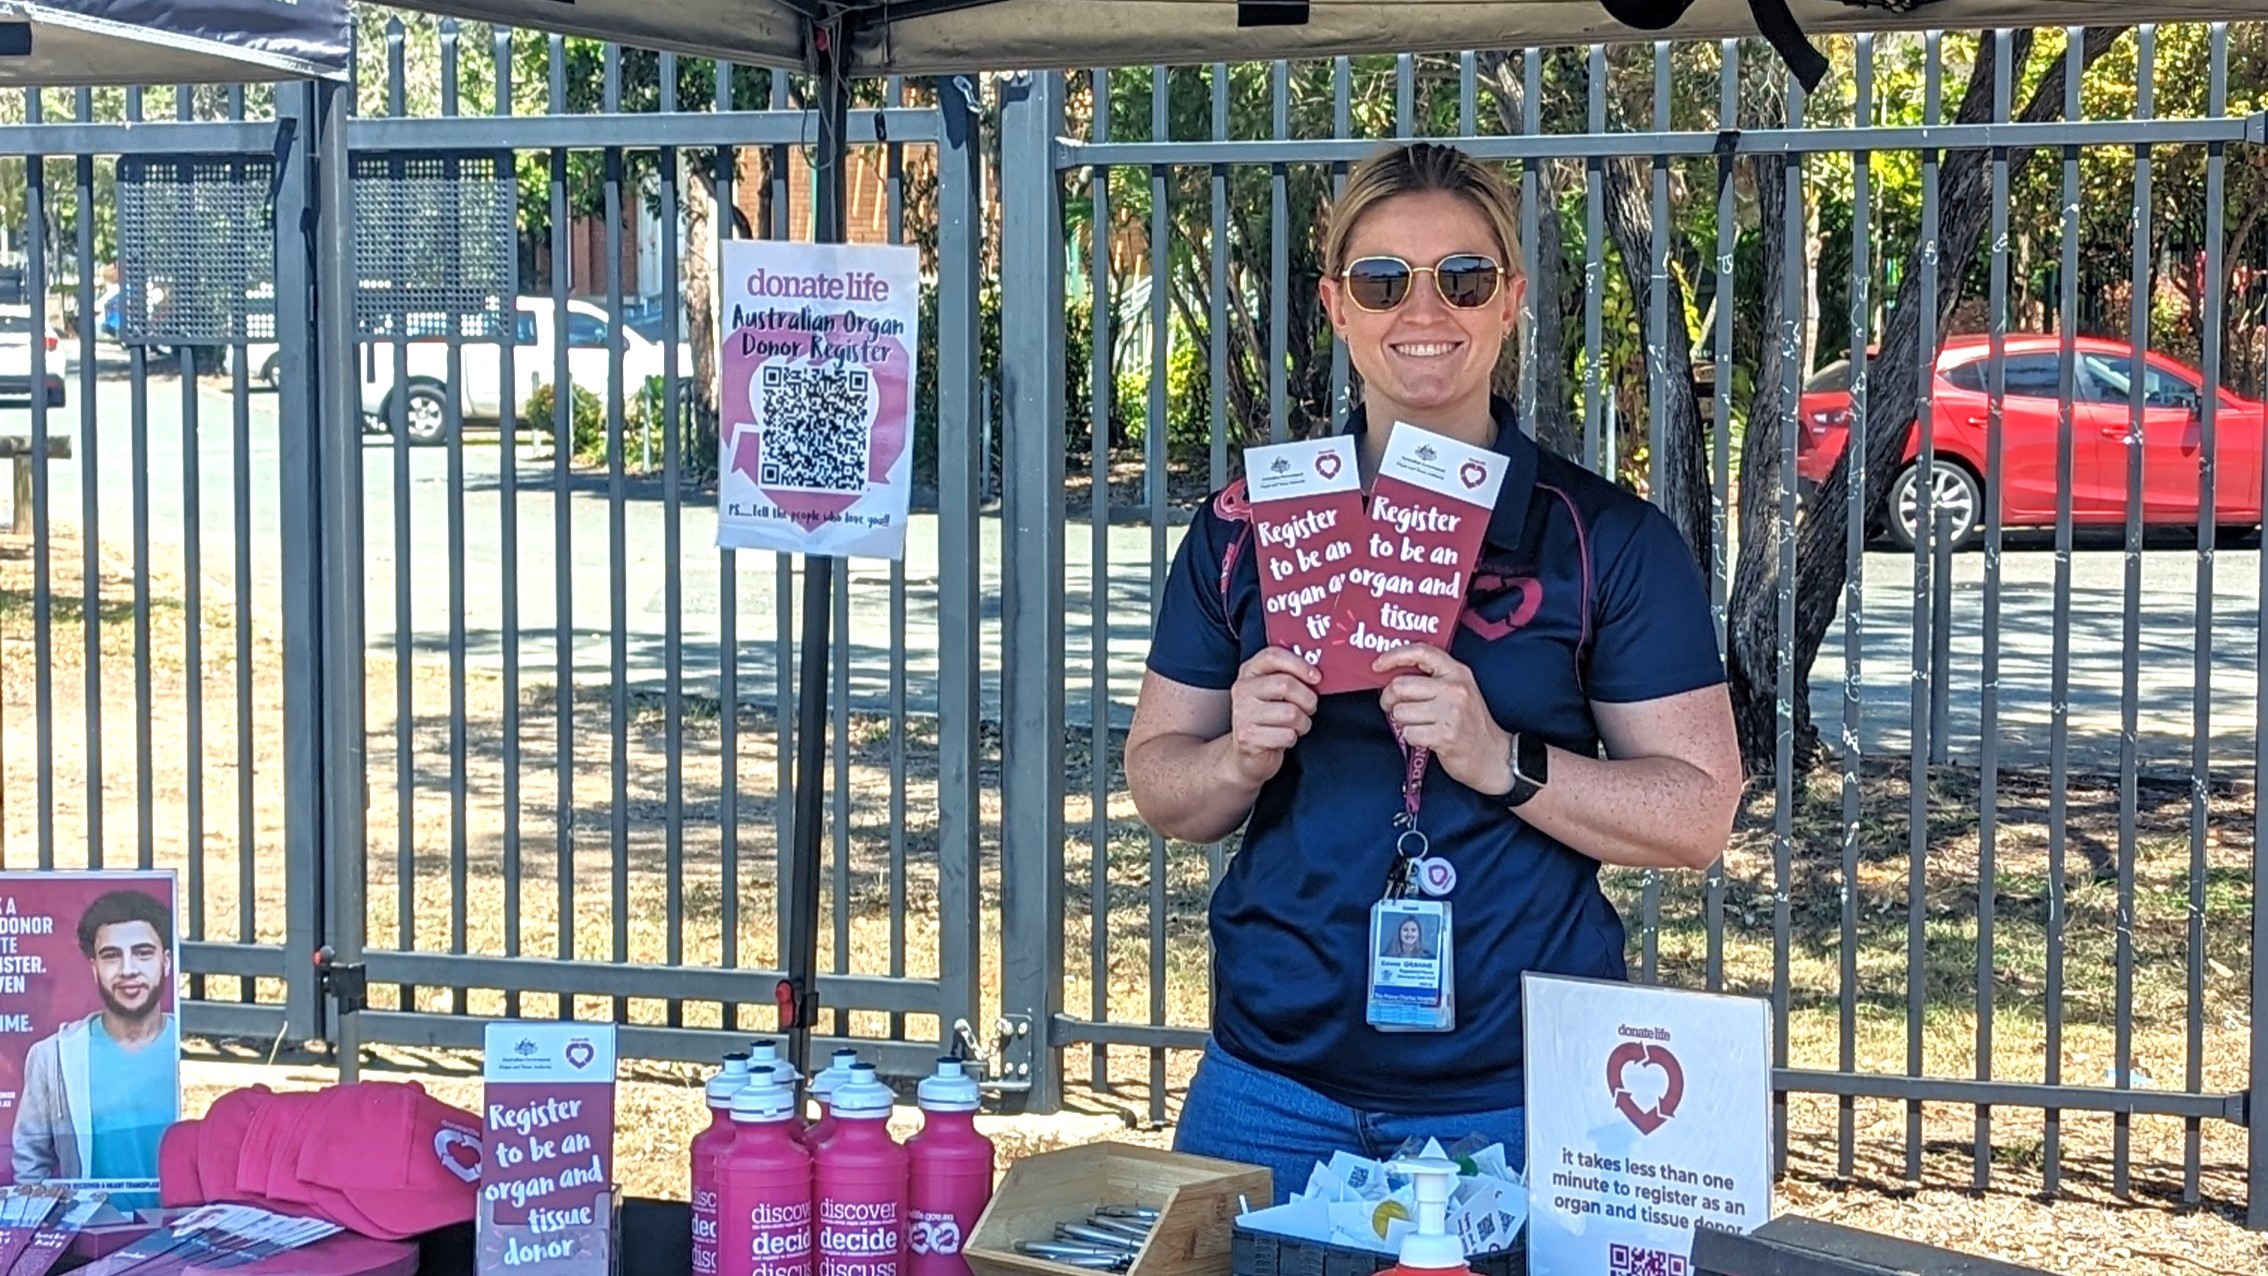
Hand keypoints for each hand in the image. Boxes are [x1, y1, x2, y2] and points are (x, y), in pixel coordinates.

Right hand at [1224, 647, 1321, 786]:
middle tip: (1310, 707)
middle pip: (1286, 685)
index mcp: (1249, 672)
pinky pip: (1287, 735)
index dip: (1299, 664)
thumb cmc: (1269, 718)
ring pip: (1291, 713)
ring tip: (1296, 726)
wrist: (1248, 754)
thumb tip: (1318, 673)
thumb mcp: (1273, 692)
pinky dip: (1293, 740)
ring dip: (1303, 723)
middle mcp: (1242, 690)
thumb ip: (1289, 676)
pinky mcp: (1248, 737)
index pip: (1273, 656)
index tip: (1316, 677)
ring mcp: (1243, 714)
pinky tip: (1284, 738)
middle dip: (1308, 699)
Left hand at [1374, 644, 1513, 795]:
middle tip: (1392, 707)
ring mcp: (1450, 712)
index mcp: (1457, 672)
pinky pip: (1408, 733)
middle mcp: (1454, 688)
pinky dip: (1411, 738)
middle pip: (1400, 686)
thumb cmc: (1471, 724)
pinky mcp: (1444, 735)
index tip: (1377, 665)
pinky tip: (1425, 738)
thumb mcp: (1459, 691)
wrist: (1494, 756)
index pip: (1421, 652)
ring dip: (1403, 722)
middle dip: (1389, 699)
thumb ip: (1432, 679)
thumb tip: (1392, 676)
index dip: (1394, 656)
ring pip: (1400, 712)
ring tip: (1418, 725)